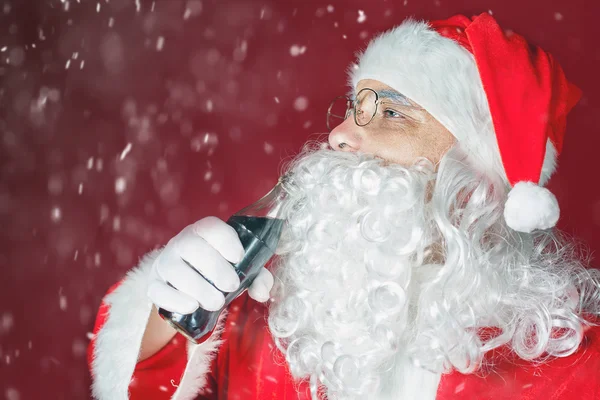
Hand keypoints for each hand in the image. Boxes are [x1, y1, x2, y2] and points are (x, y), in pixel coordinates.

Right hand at [147, 216, 273, 314]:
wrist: (186, 286)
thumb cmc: (218, 272)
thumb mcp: (240, 271)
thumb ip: (257, 278)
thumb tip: (262, 291)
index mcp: (203, 233)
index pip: (210, 227)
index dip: (225, 239)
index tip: (238, 257)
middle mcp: (181, 243)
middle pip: (191, 246)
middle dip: (214, 267)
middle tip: (231, 286)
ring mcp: (165, 263)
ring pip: (174, 269)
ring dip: (198, 287)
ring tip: (216, 303)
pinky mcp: (154, 285)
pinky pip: (158, 290)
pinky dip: (175, 299)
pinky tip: (192, 307)